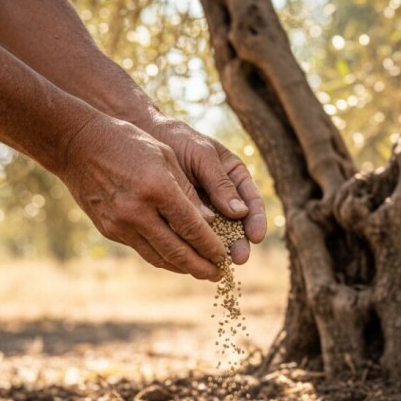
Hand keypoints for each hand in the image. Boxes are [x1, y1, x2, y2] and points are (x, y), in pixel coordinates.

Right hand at [57, 115, 228, 279]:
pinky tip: (175, 258)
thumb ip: (188, 191)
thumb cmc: (128, 143)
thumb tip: (211, 222)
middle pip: (177, 251)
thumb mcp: (165, 157)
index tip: (225, 257)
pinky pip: (142, 249)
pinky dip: (161, 257)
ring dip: (182, 268)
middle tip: (219, 275)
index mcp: (158, 189)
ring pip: (158, 257)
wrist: (76, 145)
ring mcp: (120, 224)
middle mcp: (138, 212)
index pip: (192, 228)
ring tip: (201, 272)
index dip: (212, 247)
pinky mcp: (109, 230)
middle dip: (201, 267)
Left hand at [142, 115, 265, 263]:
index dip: (256, 221)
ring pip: (215, 233)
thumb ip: (219, 183)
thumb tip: (240, 213)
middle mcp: (223, 196)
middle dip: (238, 242)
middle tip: (238, 258)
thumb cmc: (178, 139)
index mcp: (235, 177)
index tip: (255, 237)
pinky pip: (191, 234)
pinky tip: (194, 257)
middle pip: (237, 224)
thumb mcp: (202, 156)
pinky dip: (194, 246)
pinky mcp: (183, 218)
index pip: (252, 202)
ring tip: (218, 264)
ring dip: (218, 249)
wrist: (145, 135)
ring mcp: (204, 208)